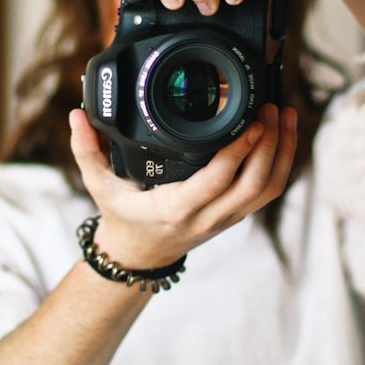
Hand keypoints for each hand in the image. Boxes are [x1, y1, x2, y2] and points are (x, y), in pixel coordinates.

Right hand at [69, 104, 296, 268]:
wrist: (138, 256)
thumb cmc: (122, 218)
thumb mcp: (98, 186)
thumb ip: (86, 150)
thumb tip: (77, 115)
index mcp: (175, 208)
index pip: (216, 181)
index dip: (238, 153)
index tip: (251, 123)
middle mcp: (206, 216)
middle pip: (254, 186)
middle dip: (270, 146)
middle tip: (273, 108)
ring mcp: (225, 218)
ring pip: (267, 190)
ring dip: (282, 154)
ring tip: (286, 116)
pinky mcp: (234, 215)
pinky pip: (266, 193)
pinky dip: (280, 165)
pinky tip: (283, 136)